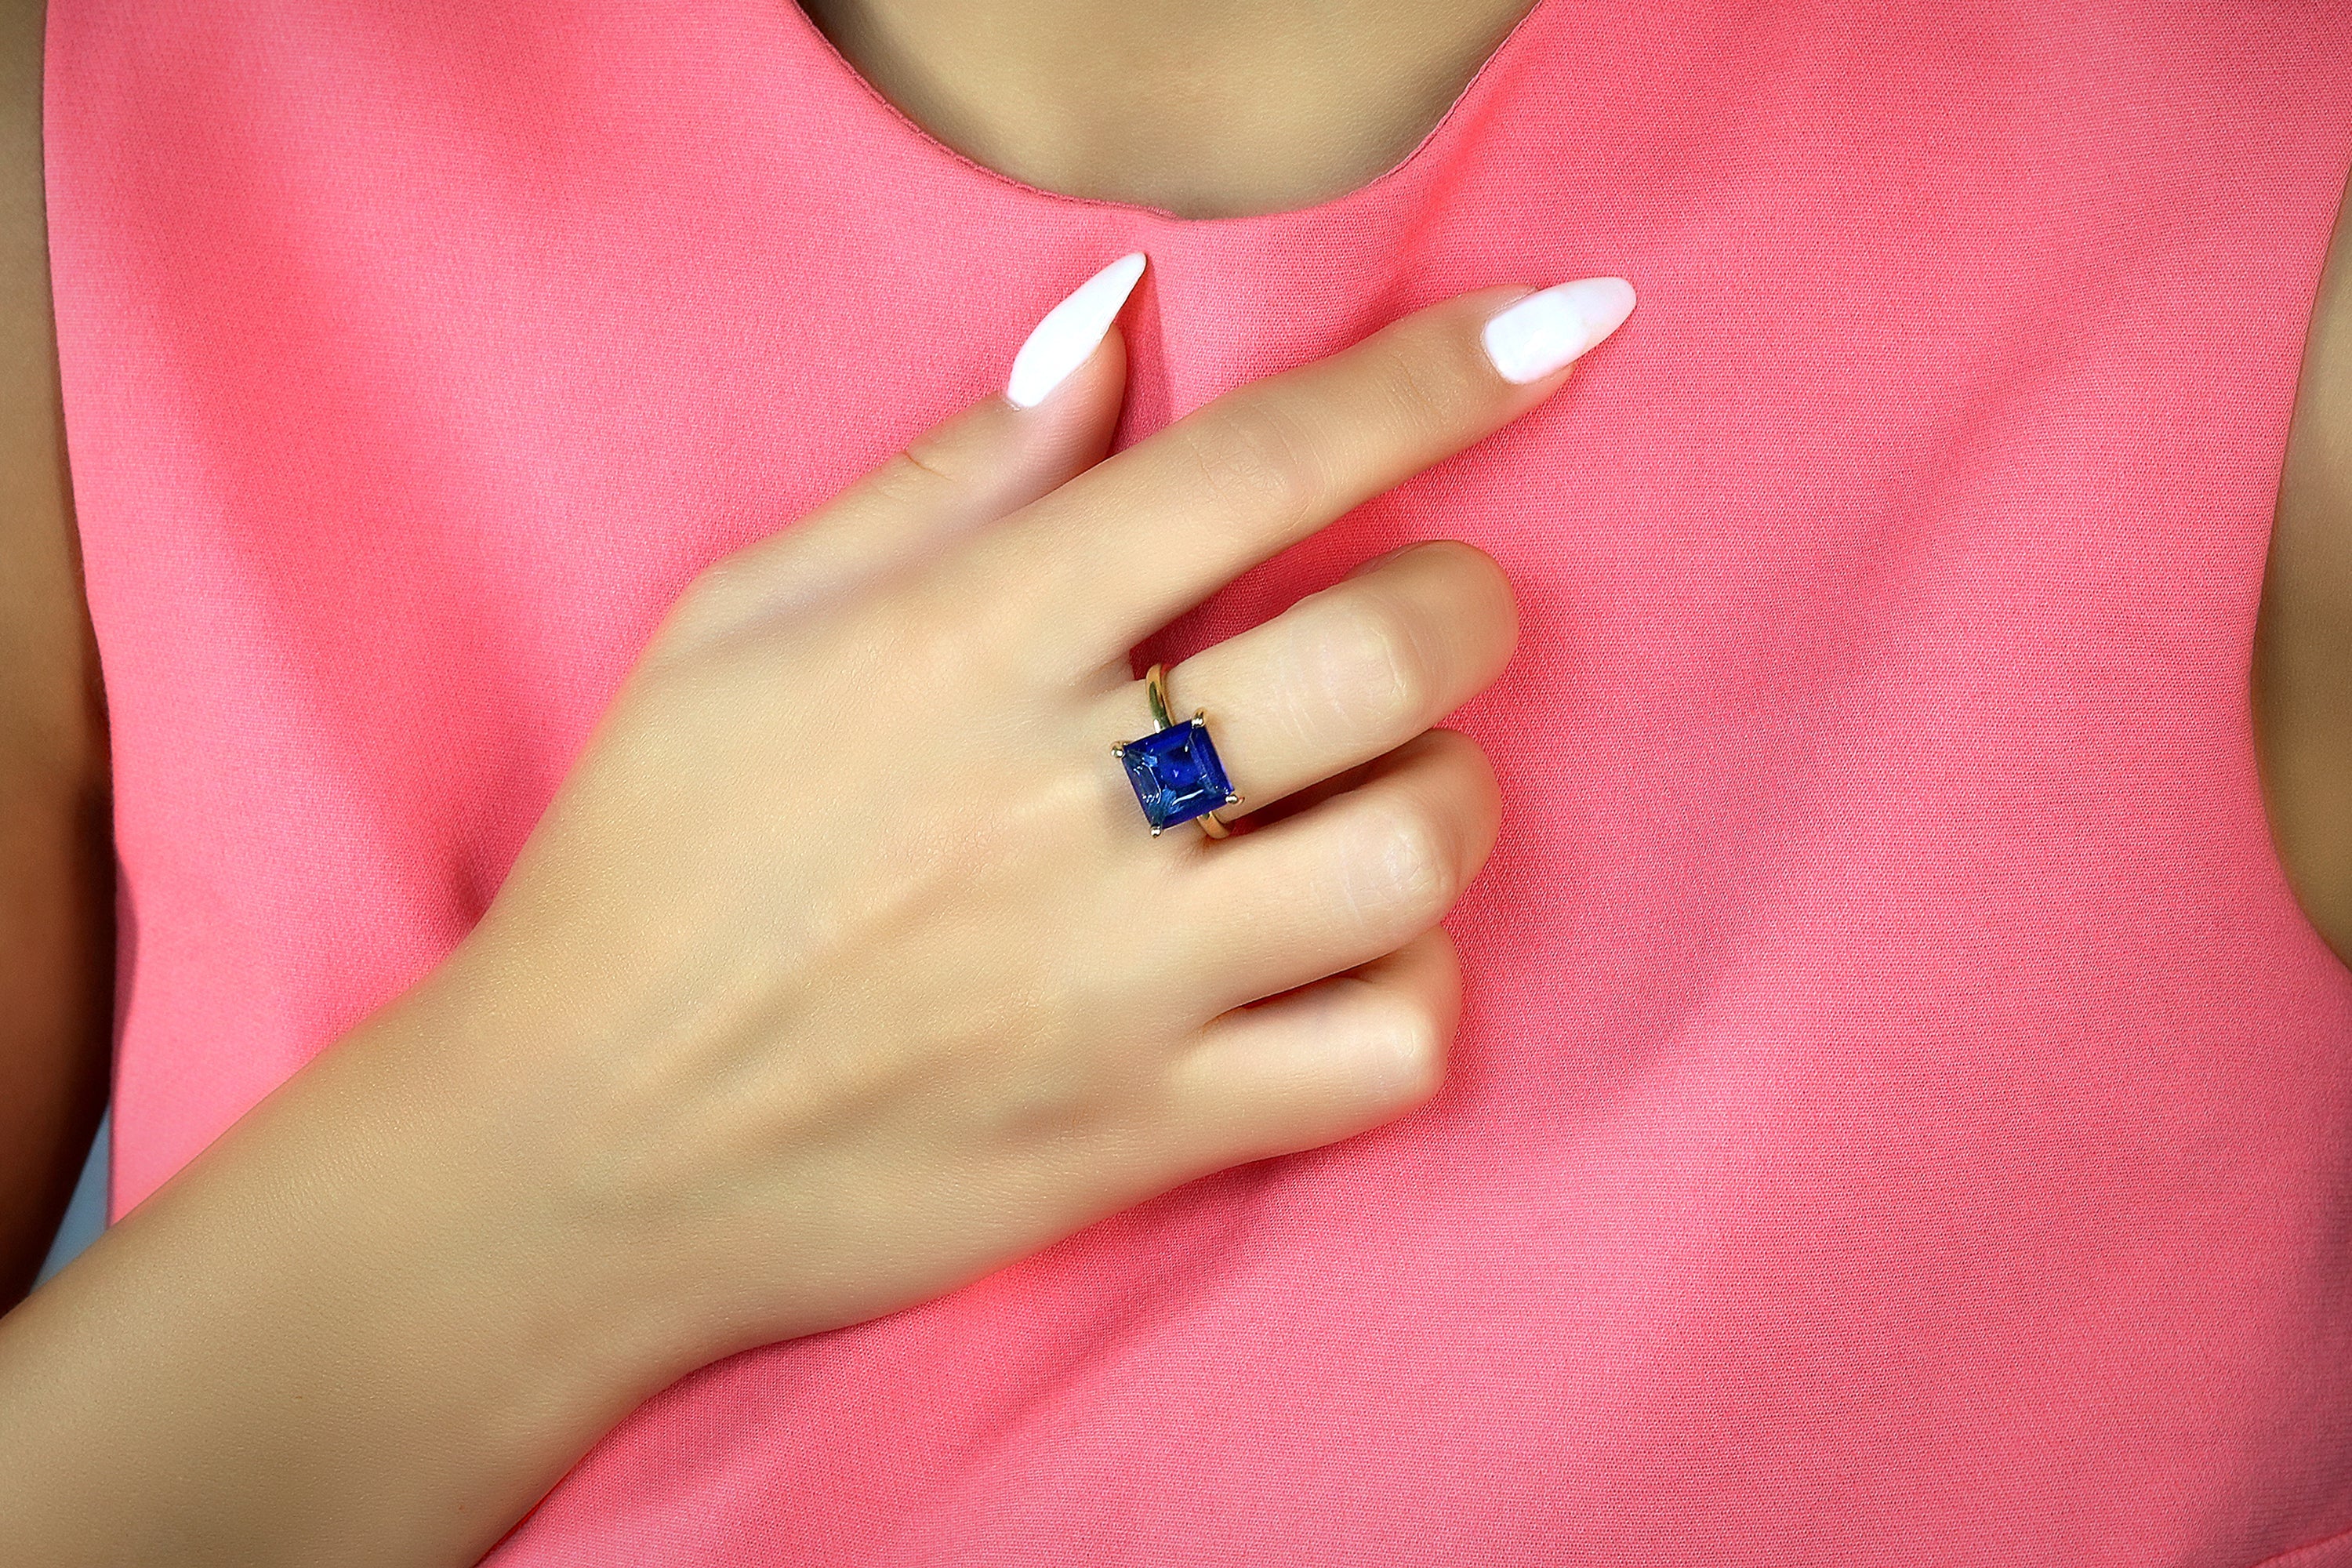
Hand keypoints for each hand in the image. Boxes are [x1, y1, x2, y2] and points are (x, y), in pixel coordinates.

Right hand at [411, 258, 1636, 1370]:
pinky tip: (1340, 956)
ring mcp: (1115, 984)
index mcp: (965, 647)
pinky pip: (1385, 1052)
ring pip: (1416, 854)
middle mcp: (1062, 805)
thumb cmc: (646, 866)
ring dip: (1447, 800)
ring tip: (1381, 794)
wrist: (573, 1159)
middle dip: (1464, 607)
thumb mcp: (742, 622)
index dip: (1432, 384)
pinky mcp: (1143, 1134)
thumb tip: (1109, 330)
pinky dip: (1409, 989)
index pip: (1254, 471)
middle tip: (1430, 615)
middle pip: (1389, 660)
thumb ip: (946, 473)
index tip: (1552, 335)